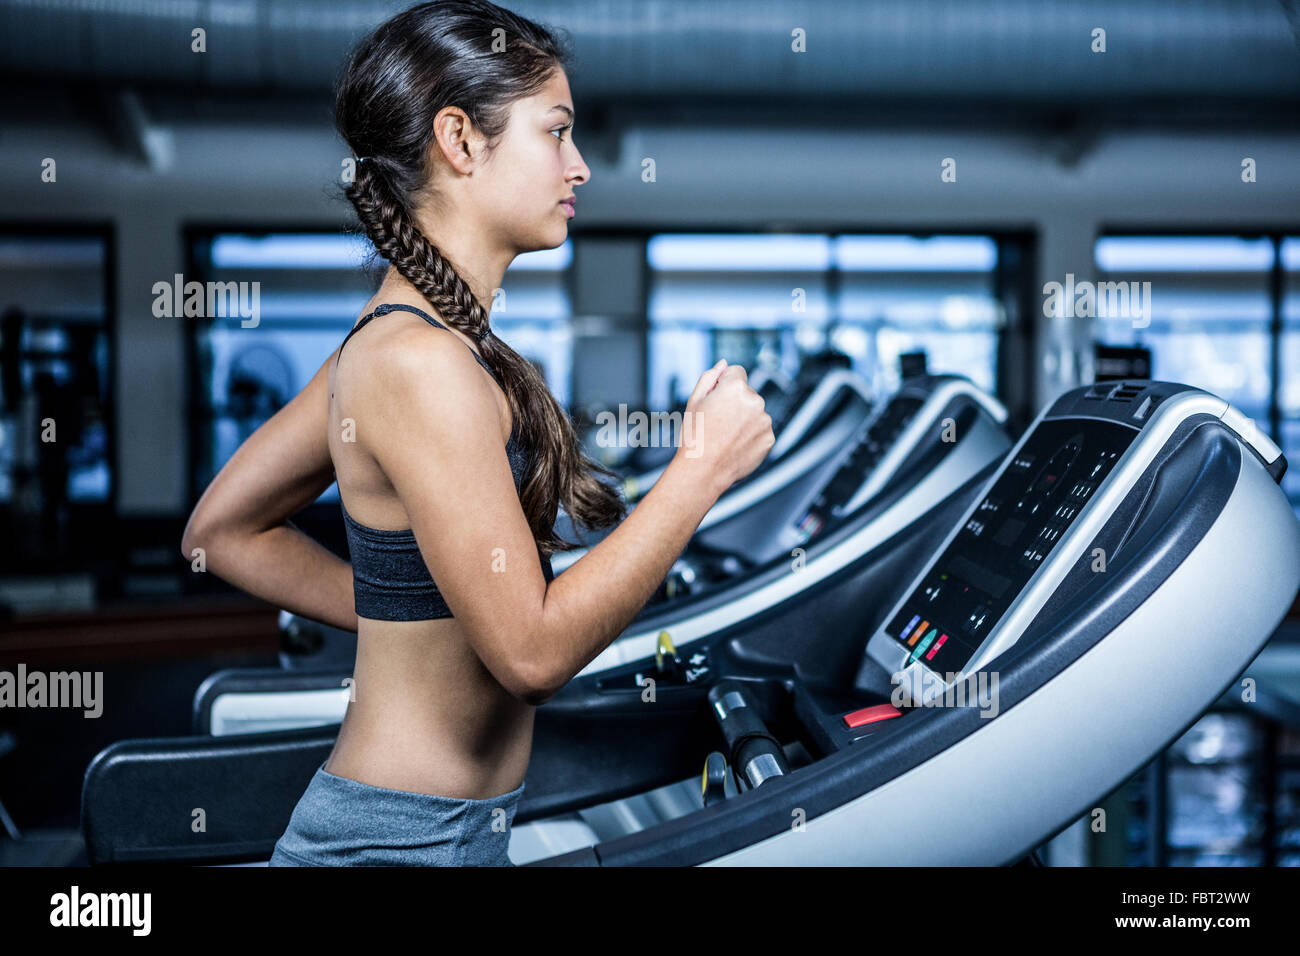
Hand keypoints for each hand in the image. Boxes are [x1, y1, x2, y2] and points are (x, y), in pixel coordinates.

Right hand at [676, 360, 774, 495]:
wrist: (703, 470)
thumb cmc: (695, 436)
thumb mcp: (694, 400)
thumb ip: (710, 377)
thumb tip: (723, 364)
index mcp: (735, 387)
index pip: (736, 372)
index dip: (723, 384)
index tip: (716, 400)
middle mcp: (755, 401)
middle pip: (747, 393)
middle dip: (736, 402)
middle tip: (718, 422)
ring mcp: (765, 421)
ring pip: (755, 412)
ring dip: (745, 419)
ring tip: (726, 436)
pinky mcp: (770, 438)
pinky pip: (761, 430)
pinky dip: (751, 435)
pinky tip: (736, 445)